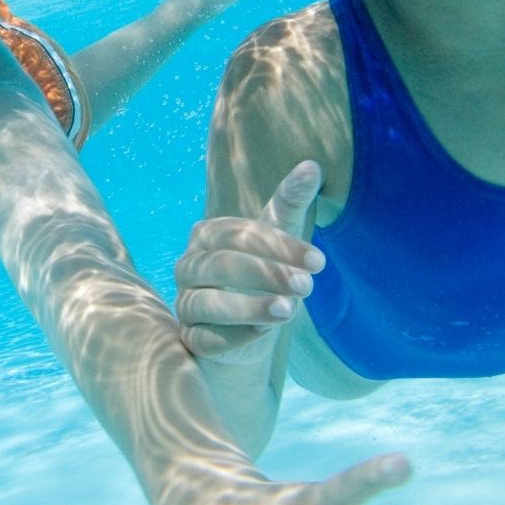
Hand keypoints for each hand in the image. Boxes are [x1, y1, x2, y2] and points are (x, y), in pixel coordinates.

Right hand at [176, 160, 323, 360]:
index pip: (239, 233)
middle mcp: (188, 266)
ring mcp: (185, 304)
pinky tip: (265, 333)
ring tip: (289, 311)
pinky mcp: (189, 339)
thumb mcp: (280, 237)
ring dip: (250, 306)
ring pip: (208, 303)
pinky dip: (235, 337)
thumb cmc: (264, 273)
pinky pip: (206, 339)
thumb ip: (291, 201)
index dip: (279, 246)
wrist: (248, 329)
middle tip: (308, 287)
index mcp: (207, 235)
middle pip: (222, 265)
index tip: (319, 262)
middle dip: (267, 274)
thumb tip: (312, 165)